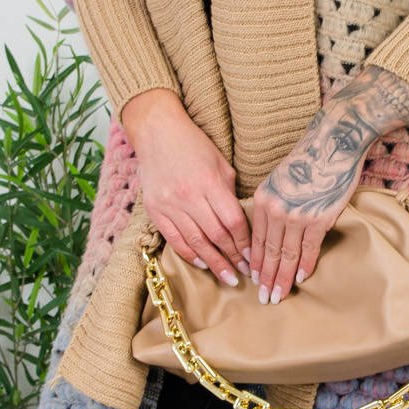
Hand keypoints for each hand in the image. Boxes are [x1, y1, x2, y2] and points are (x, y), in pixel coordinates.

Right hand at [122, 89, 251, 288]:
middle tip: (245, 273)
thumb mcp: (220, 162)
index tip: (253, 256)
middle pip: (216, 236)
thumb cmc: (193, 144)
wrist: (156, 132)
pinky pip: (174, 239)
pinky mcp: (155, 210)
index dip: (245, 243)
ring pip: (195, 242)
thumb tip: (241, 221)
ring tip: (227, 276)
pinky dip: (189, 254)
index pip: (232, 222)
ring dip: (214, 262)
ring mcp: (169, 205)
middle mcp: (188, 196)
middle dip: (233, 257)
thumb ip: (229, 192)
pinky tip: (202, 263)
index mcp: (209, 183)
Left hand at [249, 97, 374, 305]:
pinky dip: (305, 265)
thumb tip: (271, 234)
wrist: (332, 143)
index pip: (256, 240)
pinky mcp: (318, 218)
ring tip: (279, 296)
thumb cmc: (307, 162)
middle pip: (269, 252)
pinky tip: (301, 277)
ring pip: (287, 255)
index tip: (254, 281)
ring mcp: (297, 215)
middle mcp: (276, 210)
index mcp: (263, 200)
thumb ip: (272, 206)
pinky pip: (309, 248)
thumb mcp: (278, 182)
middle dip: (266, 279)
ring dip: (283, 278)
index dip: (255, 264)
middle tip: (263, 299)